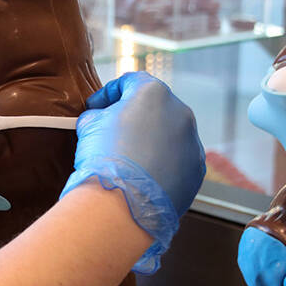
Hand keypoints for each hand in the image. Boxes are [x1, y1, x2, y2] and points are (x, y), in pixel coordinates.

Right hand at [61, 72, 205, 273]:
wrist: (122, 203)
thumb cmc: (104, 159)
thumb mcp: (89, 125)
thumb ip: (98, 113)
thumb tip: (100, 118)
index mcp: (153, 93)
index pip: (129, 82)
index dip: (108, 93)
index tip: (95, 108)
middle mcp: (180, 112)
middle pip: (154, 107)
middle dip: (133, 117)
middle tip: (112, 132)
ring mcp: (192, 142)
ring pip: (169, 134)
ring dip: (150, 140)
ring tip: (128, 159)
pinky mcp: (196, 169)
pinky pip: (178, 159)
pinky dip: (162, 163)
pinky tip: (143, 175)